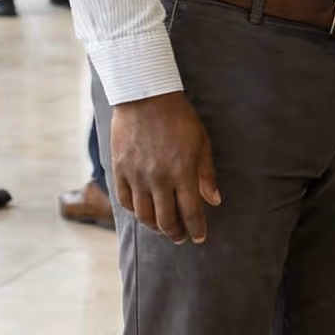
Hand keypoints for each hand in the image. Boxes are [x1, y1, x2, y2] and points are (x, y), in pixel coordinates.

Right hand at [110, 91, 220, 243]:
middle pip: (166, 220)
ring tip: (163, 227)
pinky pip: (125, 201)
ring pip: (144, 216)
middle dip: (176, 233)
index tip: (199, 237)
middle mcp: (158, 178)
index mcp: (182, 171)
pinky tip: (144, 212)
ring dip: (155, 227)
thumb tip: (214, 201)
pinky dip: (135, 211)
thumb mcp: (201, 142)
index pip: (191, 212)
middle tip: (181, 237)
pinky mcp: (119, 171)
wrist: (145, 96)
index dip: (196, 229)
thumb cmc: (179, 117)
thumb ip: (206, 174)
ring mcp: (136, 176)